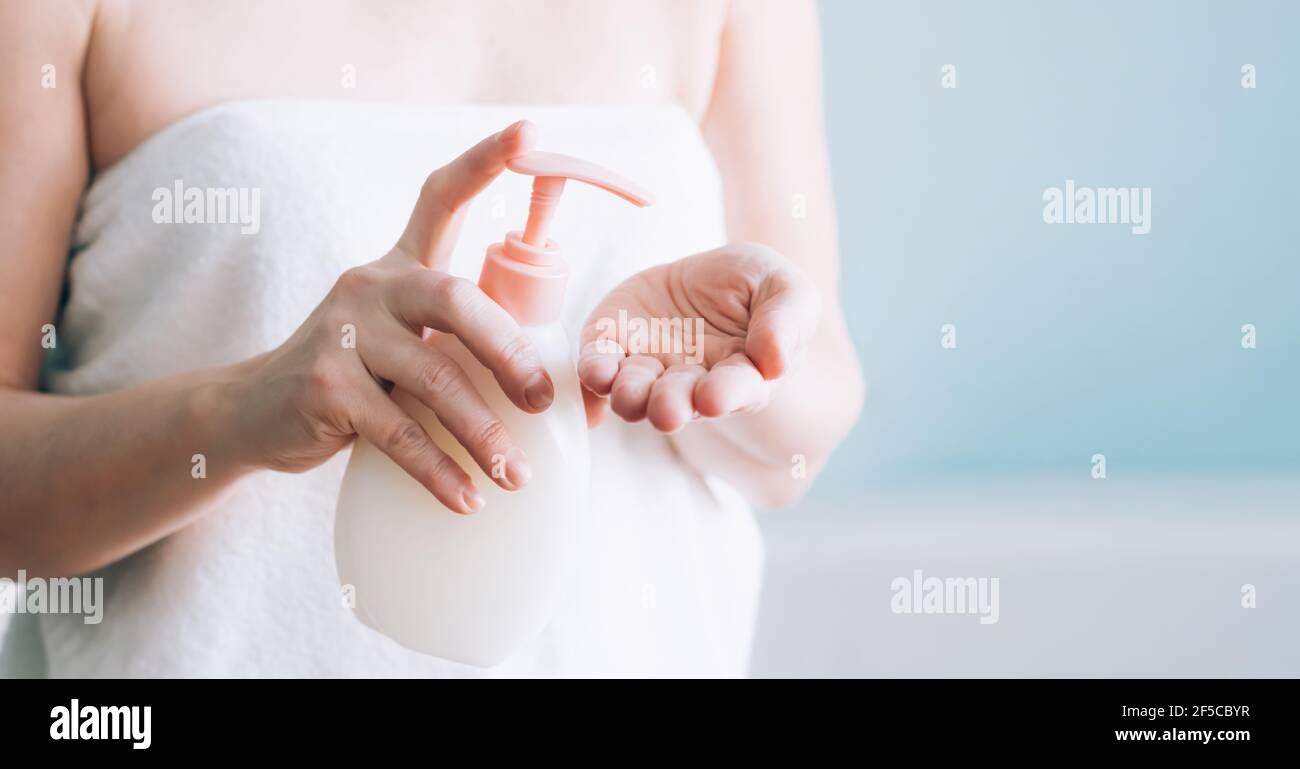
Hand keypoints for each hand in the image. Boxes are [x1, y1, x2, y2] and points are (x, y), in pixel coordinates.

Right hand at [231, 121, 551, 513]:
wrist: (255, 414)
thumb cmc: (353, 377)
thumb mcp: (399, 341)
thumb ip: (453, 341)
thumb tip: (548, 383)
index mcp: (397, 266)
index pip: (439, 197)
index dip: (485, 162)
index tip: (531, 132)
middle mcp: (369, 285)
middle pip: (456, 299)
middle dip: (509, 351)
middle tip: (544, 399)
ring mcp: (342, 334)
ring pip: (434, 379)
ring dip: (484, 432)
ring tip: (517, 476)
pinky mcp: (323, 387)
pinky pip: (397, 433)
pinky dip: (438, 470)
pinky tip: (468, 499)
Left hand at [578, 242, 819, 431]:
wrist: (709, 276)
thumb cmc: (756, 290)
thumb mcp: (786, 290)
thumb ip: (785, 322)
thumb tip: (775, 364)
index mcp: (740, 377)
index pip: (735, 391)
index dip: (725, 394)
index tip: (714, 398)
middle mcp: (690, 385)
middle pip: (678, 402)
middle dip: (670, 406)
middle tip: (667, 408)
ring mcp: (648, 370)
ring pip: (634, 395)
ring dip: (630, 396)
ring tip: (629, 391)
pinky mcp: (612, 346)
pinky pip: (597, 366)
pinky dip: (591, 375)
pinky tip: (594, 375)